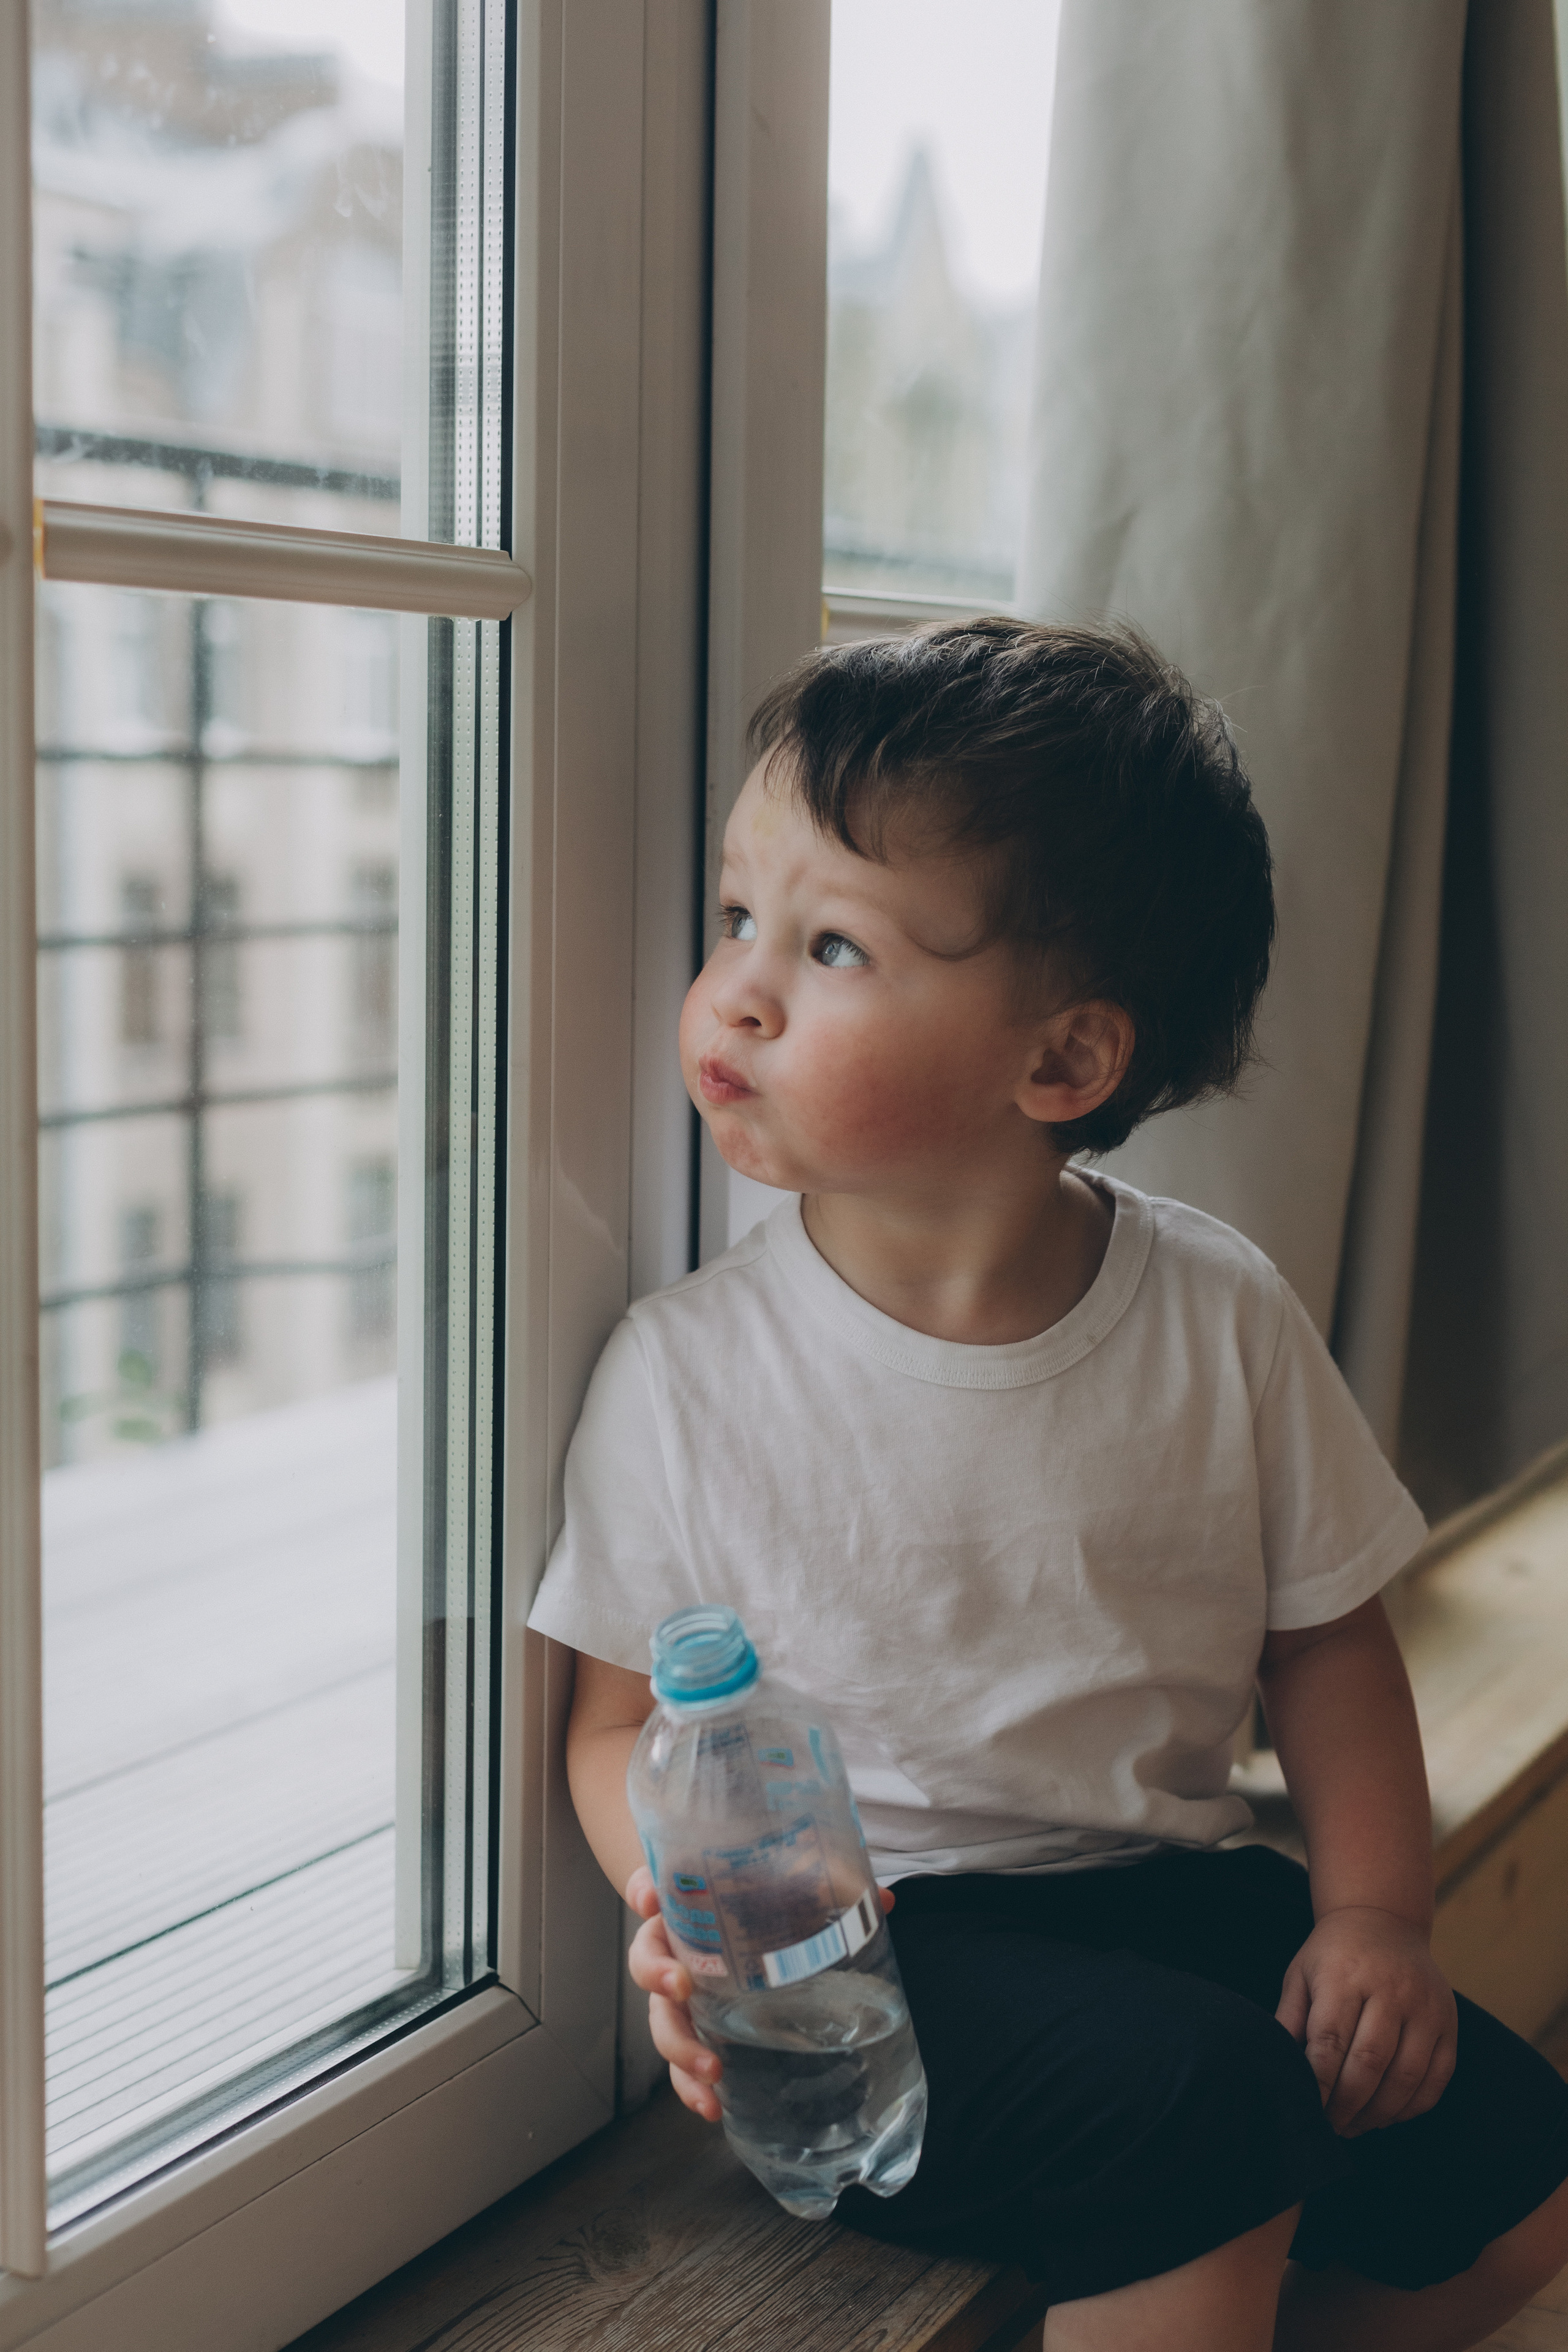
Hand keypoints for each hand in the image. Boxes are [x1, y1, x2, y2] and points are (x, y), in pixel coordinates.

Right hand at [623, 1868, 897, 2124]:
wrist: (732, 1919)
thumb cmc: (757, 1899)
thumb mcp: (790, 1886)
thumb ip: (831, 1889)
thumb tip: (884, 1903)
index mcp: (688, 1902)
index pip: (652, 1885)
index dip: (645, 1891)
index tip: (650, 1900)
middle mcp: (674, 1946)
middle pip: (646, 1958)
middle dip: (657, 1973)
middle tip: (680, 1985)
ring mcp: (679, 1992)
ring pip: (661, 2018)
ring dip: (678, 2047)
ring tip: (711, 2070)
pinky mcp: (693, 2027)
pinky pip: (681, 2059)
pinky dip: (690, 2085)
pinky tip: (712, 2107)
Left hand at [1275, 1906, 1457, 2136]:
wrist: (1383, 1920)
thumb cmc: (1333, 1956)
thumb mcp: (1301, 1974)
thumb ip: (1289, 2020)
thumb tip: (1278, 2069)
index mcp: (1345, 1976)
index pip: (1331, 2040)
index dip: (1319, 2083)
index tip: (1307, 2109)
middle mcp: (1390, 1989)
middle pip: (1370, 2062)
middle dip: (1347, 2105)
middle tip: (1330, 2126)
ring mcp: (1425, 2006)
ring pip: (1407, 2076)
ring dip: (1379, 2113)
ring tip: (1355, 2126)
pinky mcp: (1449, 2022)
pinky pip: (1438, 2077)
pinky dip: (1412, 2106)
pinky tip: (1387, 2115)